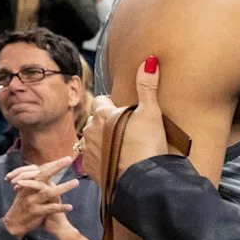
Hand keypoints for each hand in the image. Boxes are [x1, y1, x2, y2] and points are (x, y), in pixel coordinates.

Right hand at [2, 157, 77, 239]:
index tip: (68, 158)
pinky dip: (60, 207)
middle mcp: (30, 189)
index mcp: (29, 183)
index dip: (54, 163)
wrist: (14, 223)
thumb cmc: (23, 203)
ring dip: (63, 187)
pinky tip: (70, 207)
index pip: (42, 169)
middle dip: (56, 167)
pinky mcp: (35, 212)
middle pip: (43, 175)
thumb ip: (37, 180)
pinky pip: (49, 209)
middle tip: (69, 160)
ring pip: (48, 192)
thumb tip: (48, 168)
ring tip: (76, 182)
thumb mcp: (27, 190)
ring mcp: (32, 200)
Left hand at [83, 58, 167, 185]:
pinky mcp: (90, 169)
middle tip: (126, 128)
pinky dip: (101, 158)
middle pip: (96, 120)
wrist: (142, 179)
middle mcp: (90, 130)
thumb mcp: (151, 112)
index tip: (126, 110)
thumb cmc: (147, 144)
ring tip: (121, 145)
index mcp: (103, 114)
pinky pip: (92, 159)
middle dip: (107, 122)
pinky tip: (116, 160)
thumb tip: (149, 60)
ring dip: (102, 140)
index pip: (101, 101)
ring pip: (92, 139)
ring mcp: (88, 151)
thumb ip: (147, 86)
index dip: (113, 104)